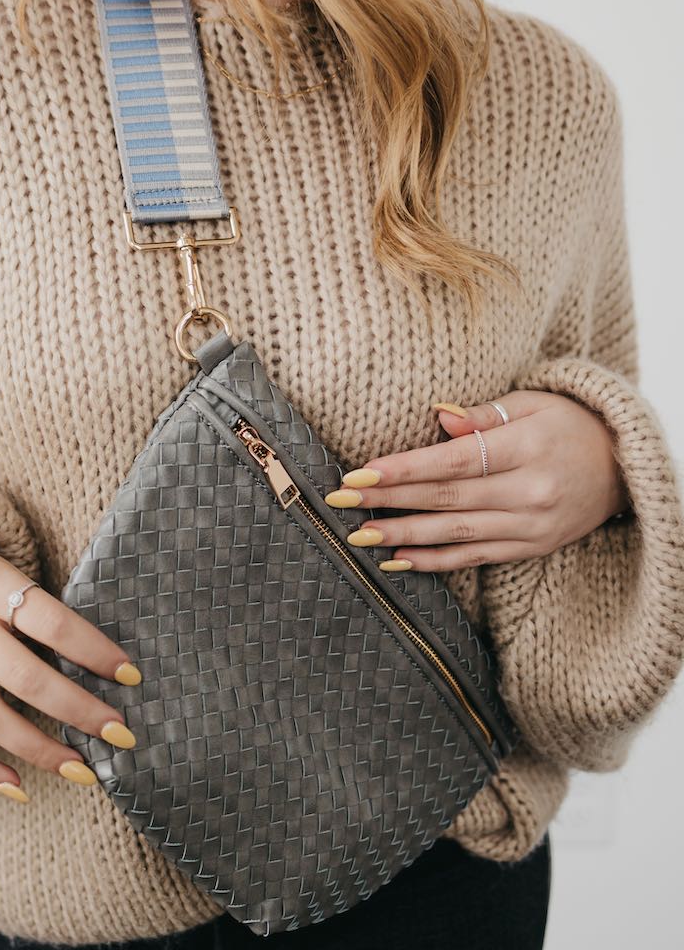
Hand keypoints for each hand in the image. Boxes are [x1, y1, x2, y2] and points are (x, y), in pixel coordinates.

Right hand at [0, 537, 141, 800]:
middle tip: (122, 735)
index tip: (132, 677)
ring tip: (83, 770)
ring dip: (41, 751)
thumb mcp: (5, 574)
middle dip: (80, 712)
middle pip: (27, 678)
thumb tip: (101, 665)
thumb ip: (39, 612)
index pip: (53, 624)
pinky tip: (19, 788)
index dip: (95, 652)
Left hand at [324, 392, 629, 571]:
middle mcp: (530, 491)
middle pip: (446, 497)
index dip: (404, 469)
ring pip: (455, 533)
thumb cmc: (567, 425)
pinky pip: (474, 557)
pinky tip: (397, 561)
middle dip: (388, 500)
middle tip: (341, 499)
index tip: (360, 472)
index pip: (454, 461)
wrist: (624, 468)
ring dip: (402, 535)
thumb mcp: (532, 404)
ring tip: (359, 535)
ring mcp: (531, 526)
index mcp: (528, 447)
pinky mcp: (529, 548)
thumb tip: (440, 417)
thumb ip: (484, 415)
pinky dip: (434, 561)